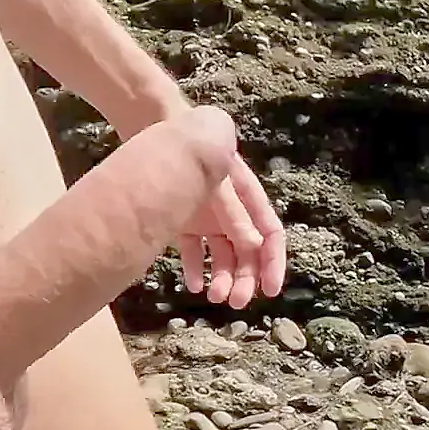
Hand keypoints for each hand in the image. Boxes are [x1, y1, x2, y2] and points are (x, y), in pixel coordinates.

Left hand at [174, 128, 285, 309]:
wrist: (155, 125)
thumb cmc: (192, 148)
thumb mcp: (218, 177)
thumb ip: (233, 210)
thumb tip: (253, 245)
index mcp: (249, 198)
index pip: (271, 234)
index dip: (274, 262)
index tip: (270, 290)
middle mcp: (233, 210)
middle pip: (248, 250)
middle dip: (246, 278)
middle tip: (238, 303)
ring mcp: (209, 215)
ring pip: (223, 254)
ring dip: (223, 277)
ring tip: (215, 298)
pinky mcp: (185, 219)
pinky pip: (196, 250)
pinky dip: (196, 268)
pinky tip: (191, 284)